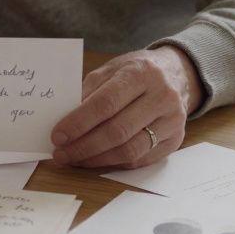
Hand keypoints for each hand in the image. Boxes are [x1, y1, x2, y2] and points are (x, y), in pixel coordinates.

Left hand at [51, 46, 204, 168]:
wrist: (177, 74)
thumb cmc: (136, 72)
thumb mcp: (111, 69)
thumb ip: (88, 92)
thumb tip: (64, 122)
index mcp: (141, 73)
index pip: (106, 103)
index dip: (79, 122)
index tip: (57, 135)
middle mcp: (162, 97)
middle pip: (118, 131)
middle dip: (84, 146)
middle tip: (61, 154)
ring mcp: (172, 121)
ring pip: (130, 150)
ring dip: (97, 160)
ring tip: (75, 160)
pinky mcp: (175, 140)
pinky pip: (140, 160)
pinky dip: (114, 163)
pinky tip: (96, 161)